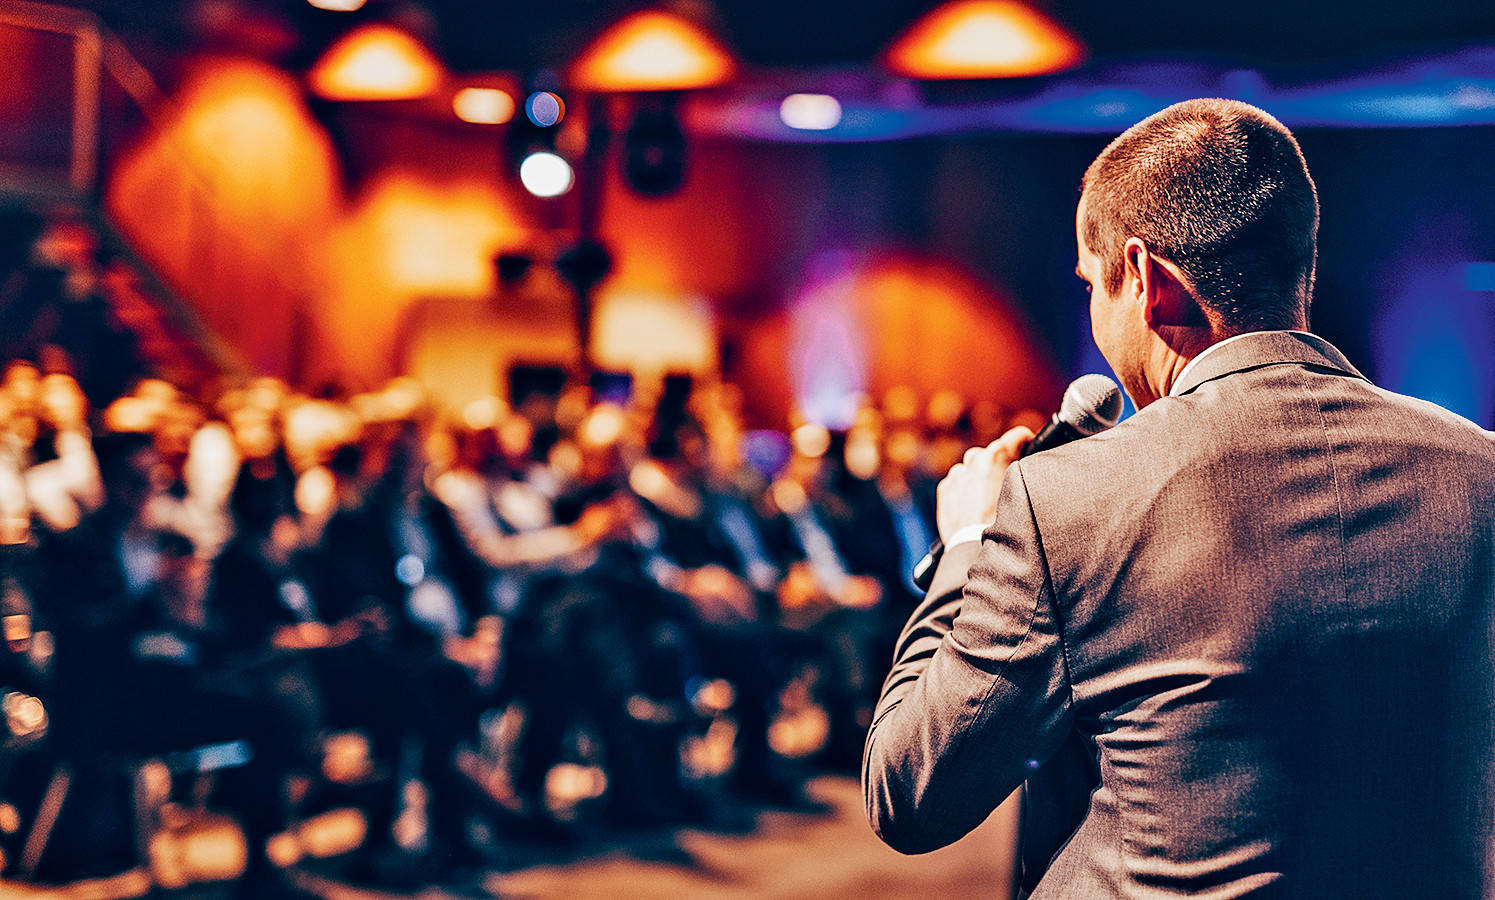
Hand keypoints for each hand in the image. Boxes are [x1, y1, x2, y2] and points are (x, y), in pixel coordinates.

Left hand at [935, 426, 1033, 544]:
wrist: (975, 544)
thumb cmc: (1004, 522)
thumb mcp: (1022, 492)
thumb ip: (1023, 471)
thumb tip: (1026, 463)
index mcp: (997, 455)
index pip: (1017, 436)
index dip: (1025, 440)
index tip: (1028, 445)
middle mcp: (975, 459)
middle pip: (990, 453)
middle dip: (997, 464)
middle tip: (1004, 484)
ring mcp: (958, 474)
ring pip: (971, 468)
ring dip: (978, 478)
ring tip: (986, 500)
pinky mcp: (945, 488)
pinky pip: (957, 484)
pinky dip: (963, 491)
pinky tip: (972, 507)